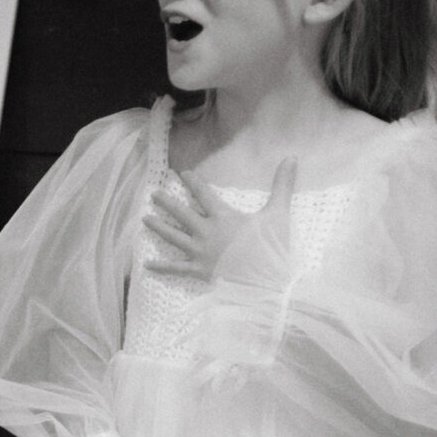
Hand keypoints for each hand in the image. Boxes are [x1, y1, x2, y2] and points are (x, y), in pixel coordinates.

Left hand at [145, 159, 294, 283]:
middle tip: (153, 194)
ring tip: (145, 219)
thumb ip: (283, 185)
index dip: (193, 183)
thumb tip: (292, 157)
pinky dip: (162, 267)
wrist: (266, 279)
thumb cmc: (272, 246)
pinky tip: (147, 264)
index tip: (182, 174)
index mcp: (223, 217)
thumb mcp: (279, 212)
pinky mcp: (199, 270)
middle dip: (167, 202)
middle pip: (182, 214)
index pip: (204, 195)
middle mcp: (206, 232)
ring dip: (158, 227)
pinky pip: (176, 268)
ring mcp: (200, 252)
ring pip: (174, 237)